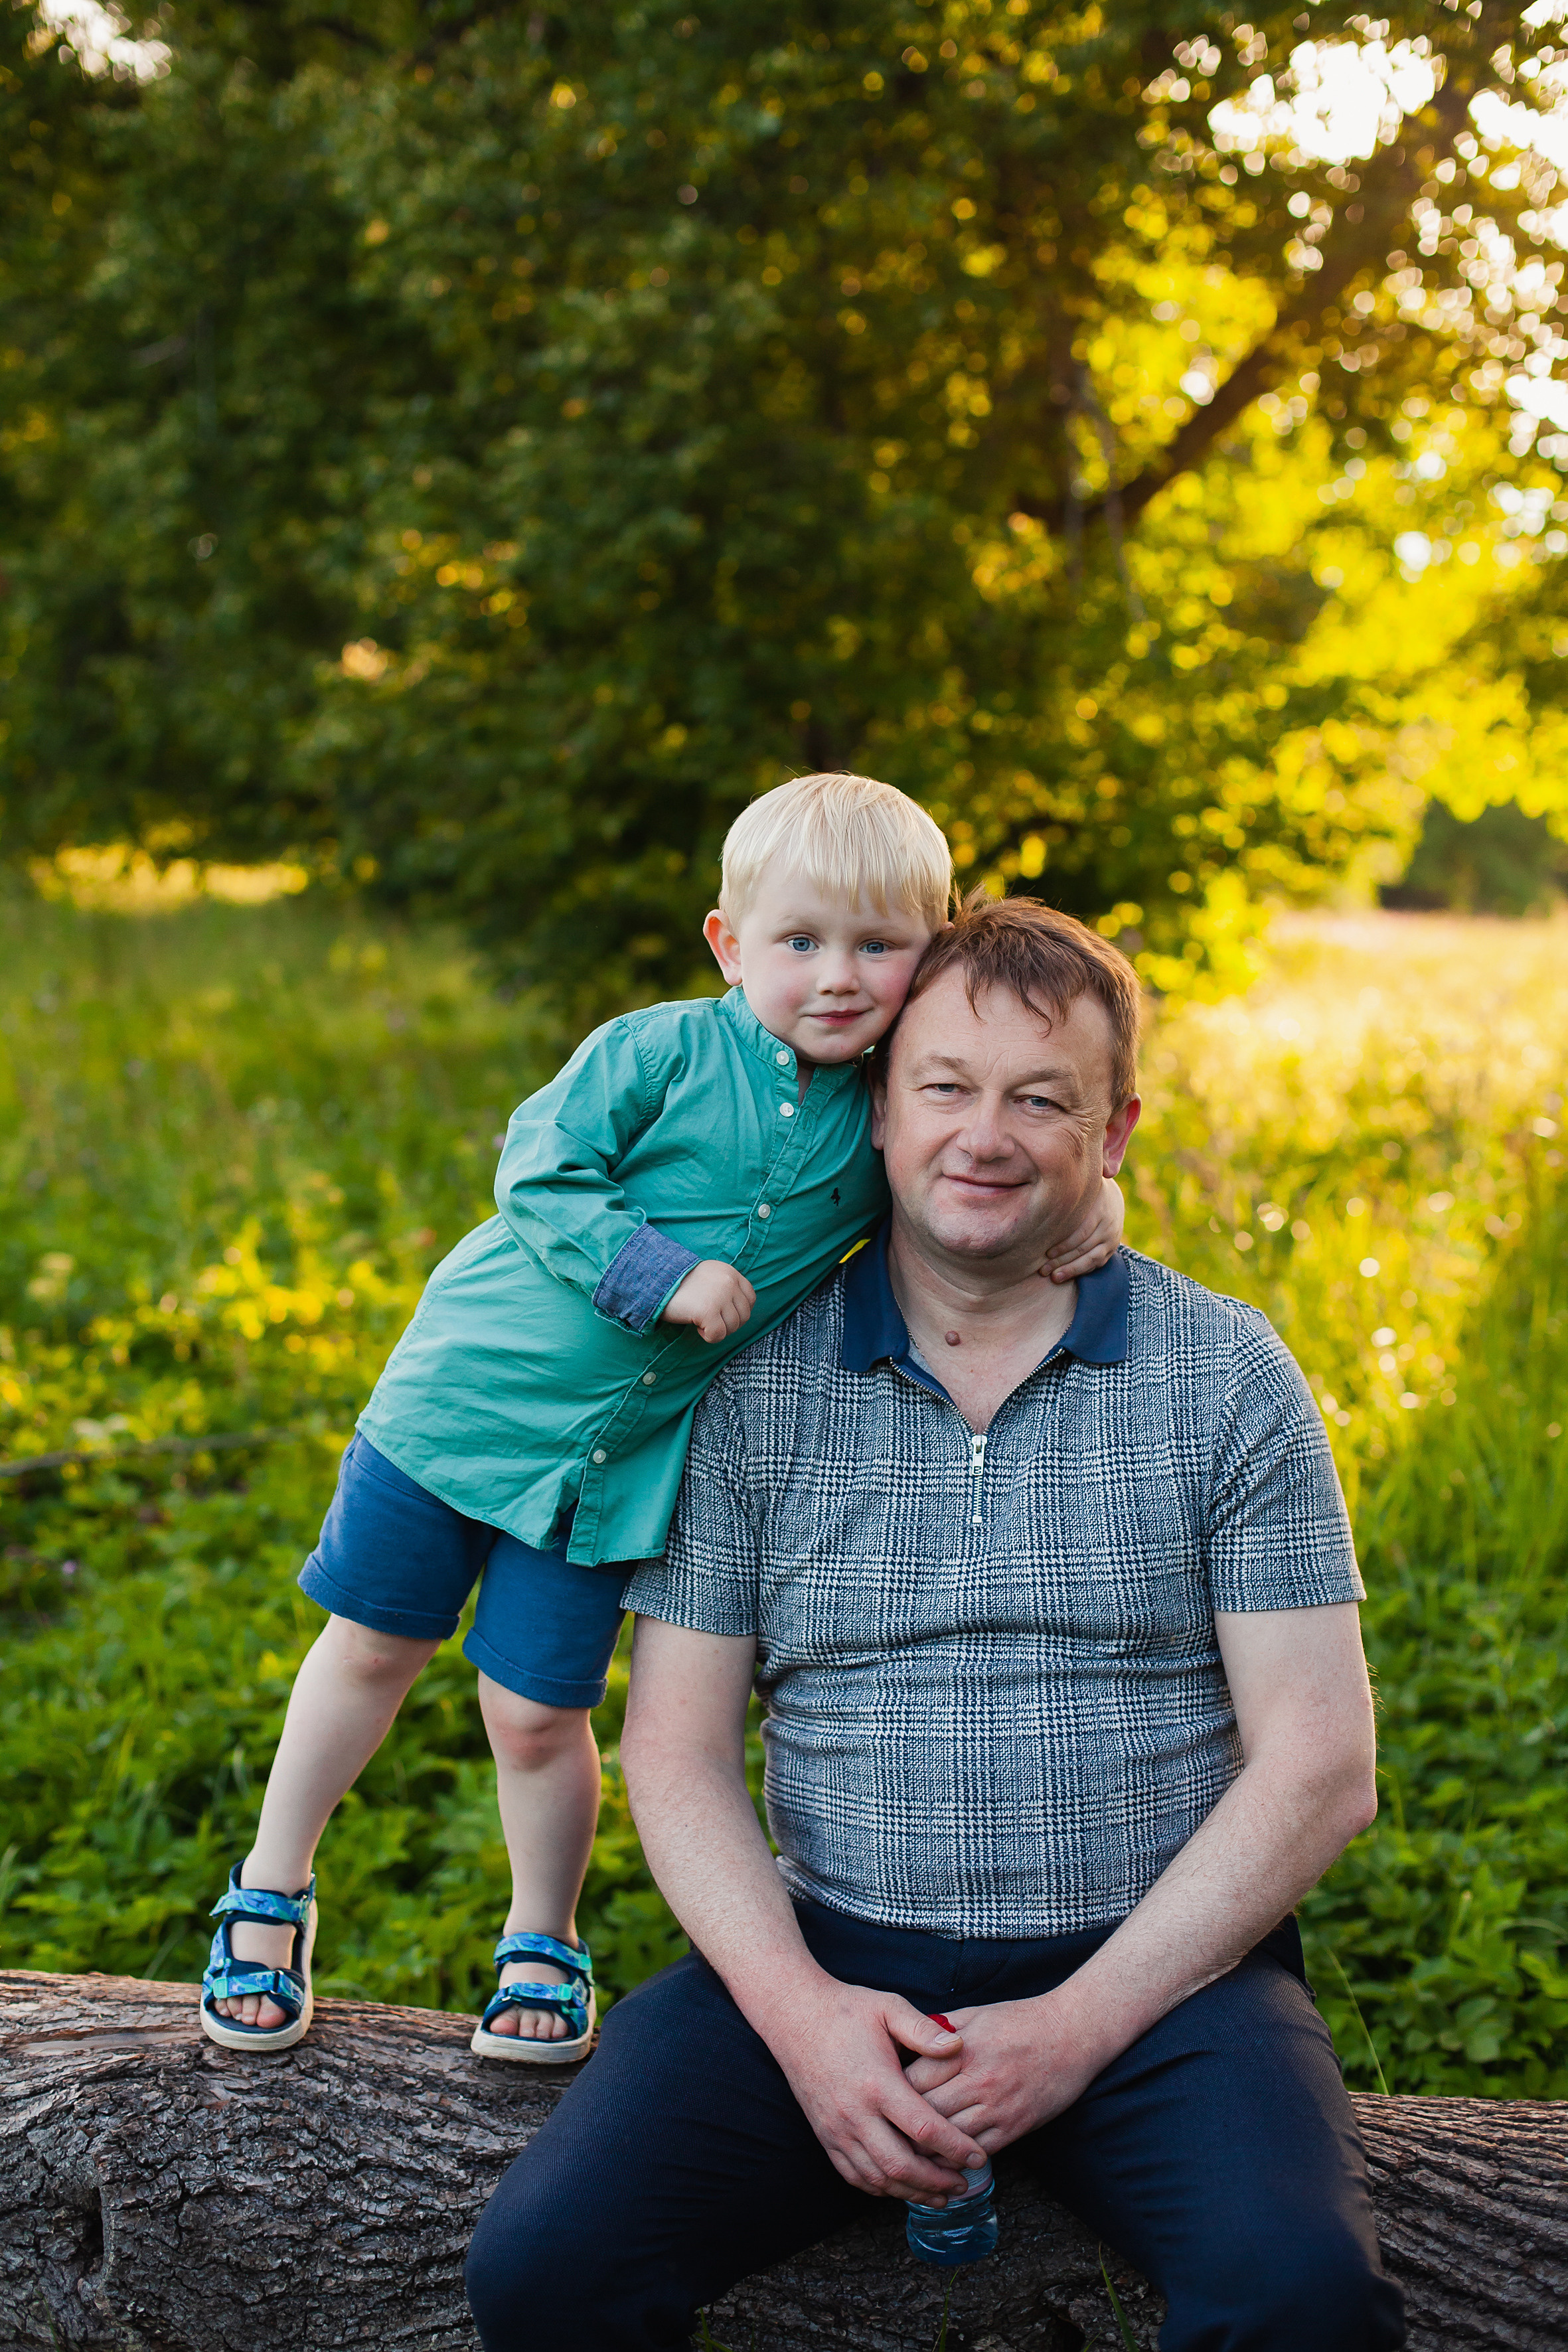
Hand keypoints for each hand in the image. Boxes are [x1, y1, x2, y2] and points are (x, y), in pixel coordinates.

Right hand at [661, 1259, 756, 1341]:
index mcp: (730, 1273)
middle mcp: (729, 1282)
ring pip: (732, 1327)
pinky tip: (696, 1326)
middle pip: (744, 1316)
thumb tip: (739, 1312)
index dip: (738, 1311)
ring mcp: (720, 1296)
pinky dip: (708, 1336)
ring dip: (717, 1330)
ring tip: (700, 1319)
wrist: (656, 1281)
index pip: (750, 1298)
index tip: (722, 1314)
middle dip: (728, 1324)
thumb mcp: (709, 1276)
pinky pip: (718, 1335)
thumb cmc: (680, 1284)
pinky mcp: (709, 1311)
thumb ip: (726, 1287)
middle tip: (709, 1320)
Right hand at [760, 1977, 986, 2198]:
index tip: (979, 2158)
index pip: (924, 2128)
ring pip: (877, 2178)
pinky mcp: (824, 2135)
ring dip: (911, 2192)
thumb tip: (959, 2046)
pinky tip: (900, 2187)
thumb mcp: (889, 2008)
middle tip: (963, 2185)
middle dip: (937, 2182)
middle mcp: (855, 2113)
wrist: (794, 2015)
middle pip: (901, 2165)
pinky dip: (879, 2188)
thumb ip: (925, 2029)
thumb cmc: (846, 2010)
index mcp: (877, 2083)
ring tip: (940, 2195)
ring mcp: (836, 2129)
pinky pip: (853, 2175)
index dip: (956, 2148)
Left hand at [903, 1993, 1102, 2154]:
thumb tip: (907, 2040)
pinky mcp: (1015, 2126)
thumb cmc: (1020, 2020)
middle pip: (926, 2113)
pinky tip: (941, 2162)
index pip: (914, 2079)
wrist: (1072, 2034)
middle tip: (884, 2133)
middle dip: (903, 2125)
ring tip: (905, 2154)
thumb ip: (940, 2029)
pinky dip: (957, 2159)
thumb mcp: (975, 2014)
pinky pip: (978, 2151)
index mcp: (962, 2049)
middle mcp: (977, 2081)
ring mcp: (997, 2107)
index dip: (893, 2091)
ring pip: (949, 2139)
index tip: (881, 2098)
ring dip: (926, 2149)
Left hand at [1039, 1175, 1124, 1284]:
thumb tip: (1054, 1176)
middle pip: (1084, 1247)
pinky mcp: (1111, 1249)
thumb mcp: (1081, 1186)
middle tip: (1042, 1269)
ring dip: (1071, 1270)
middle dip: (1062, 1260)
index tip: (1046, 1252)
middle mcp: (1108, 1225)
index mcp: (1100, 1208)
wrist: (1111, 1197)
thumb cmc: (1085, 1191)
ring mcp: (1112, 1238)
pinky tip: (1063, 1275)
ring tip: (1053, 1277)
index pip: (1082, 1231)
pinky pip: (1096, 1264)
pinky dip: (1080, 1271)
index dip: (1064, 1244)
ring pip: (1091, 1259)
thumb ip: (1068, 1185)